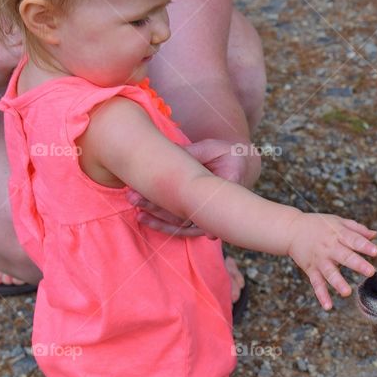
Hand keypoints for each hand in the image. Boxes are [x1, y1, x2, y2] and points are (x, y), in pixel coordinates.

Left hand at [126, 138, 256, 236]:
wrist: (242, 167)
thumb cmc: (228, 154)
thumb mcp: (214, 148)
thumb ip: (193, 153)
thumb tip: (169, 150)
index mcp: (227, 185)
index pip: (201, 196)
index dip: (175, 200)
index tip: (152, 192)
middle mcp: (220, 206)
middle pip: (188, 214)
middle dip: (158, 207)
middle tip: (134, 198)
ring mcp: (212, 216)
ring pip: (184, 225)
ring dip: (158, 219)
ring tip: (136, 211)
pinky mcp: (204, 219)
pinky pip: (183, 228)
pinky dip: (164, 225)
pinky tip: (144, 218)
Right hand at [287, 214, 376, 309]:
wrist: (291, 230)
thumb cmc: (318, 225)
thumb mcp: (338, 221)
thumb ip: (357, 229)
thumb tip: (374, 235)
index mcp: (338, 234)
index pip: (354, 240)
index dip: (365, 246)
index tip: (376, 252)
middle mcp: (329, 248)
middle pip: (345, 257)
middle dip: (358, 264)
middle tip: (370, 271)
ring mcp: (320, 260)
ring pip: (330, 273)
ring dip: (338, 283)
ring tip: (347, 292)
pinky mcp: (311, 270)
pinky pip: (317, 284)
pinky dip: (322, 296)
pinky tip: (328, 306)